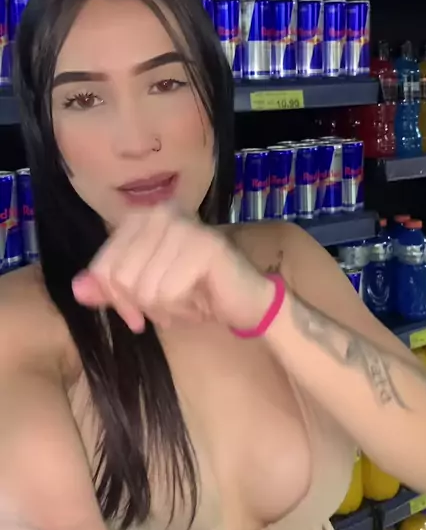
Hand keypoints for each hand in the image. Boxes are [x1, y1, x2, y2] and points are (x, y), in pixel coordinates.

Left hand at [71, 206, 274, 334]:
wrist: (245, 301)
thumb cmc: (193, 292)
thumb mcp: (142, 291)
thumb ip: (109, 287)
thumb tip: (77, 289)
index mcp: (142, 218)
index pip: (103, 266)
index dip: (114, 299)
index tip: (134, 316)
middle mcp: (162, 214)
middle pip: (121, 278)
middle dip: (140, 306)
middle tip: (164, 311)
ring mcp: (185, 227)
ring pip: (144, 288)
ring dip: (164, 308)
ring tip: (185, 302)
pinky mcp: (206, 247)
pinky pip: (169, 292)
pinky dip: (181, 308)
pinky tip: (198, 302)